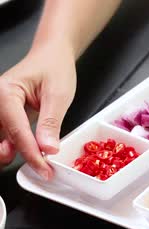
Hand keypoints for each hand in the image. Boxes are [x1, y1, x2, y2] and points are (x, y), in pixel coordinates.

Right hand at [0, 42, 76, 178]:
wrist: (53, 55)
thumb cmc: (55, 67)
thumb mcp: (58, 95)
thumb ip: (51, 122)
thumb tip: (48, 148)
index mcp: (6, 93)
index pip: (16, 130)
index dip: (30, 153)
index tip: (44, 168)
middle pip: (1, 137)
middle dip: (15, 156)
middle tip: (39, 169)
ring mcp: (0, 109)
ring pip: (1, 139)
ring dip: (14, 153)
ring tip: (36, 165)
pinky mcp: (6, 115)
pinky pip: (6, 135)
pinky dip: (17, 147)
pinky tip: (31, 155)